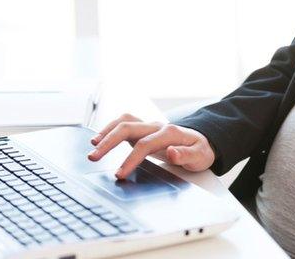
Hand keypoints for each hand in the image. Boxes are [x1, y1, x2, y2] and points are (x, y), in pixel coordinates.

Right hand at [87, 114, 214, 178]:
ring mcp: (149, 126)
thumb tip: (171, 152)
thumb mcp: (200, 156)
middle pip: (128, 127)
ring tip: (93, 146)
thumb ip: (186, 155)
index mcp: (170, 133)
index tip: (119, 173)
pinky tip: (100, 139)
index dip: (130, 159)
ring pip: (124, 121)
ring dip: (106, 132)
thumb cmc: (200, 150)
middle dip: (109, 142)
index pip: (145, 145)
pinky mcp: (143, 130)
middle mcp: (156, 126)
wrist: (202, 142)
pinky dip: (110, 129)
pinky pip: (123, 124)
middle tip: (93, 157)